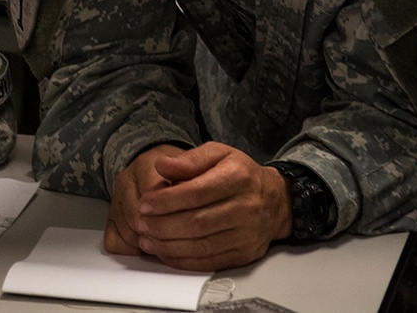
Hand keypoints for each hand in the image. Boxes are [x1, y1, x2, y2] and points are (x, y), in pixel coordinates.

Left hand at [108, 142, 292, 270]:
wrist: (275, 200)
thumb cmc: (241, 175)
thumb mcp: (218, 154)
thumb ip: (189, 159)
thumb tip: (162, 165)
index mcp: (238, 178)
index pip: (196, 192)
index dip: (166, 201)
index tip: (145, 204)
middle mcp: (246, 208)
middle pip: (197, 222)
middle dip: (162, 225)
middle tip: (141, 223)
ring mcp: (247, 234)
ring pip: (201, 246)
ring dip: (168, 246)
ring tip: (147, 239)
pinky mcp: (244, 254)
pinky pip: (209, 262)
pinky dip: (183, 260)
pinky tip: (166, 252)